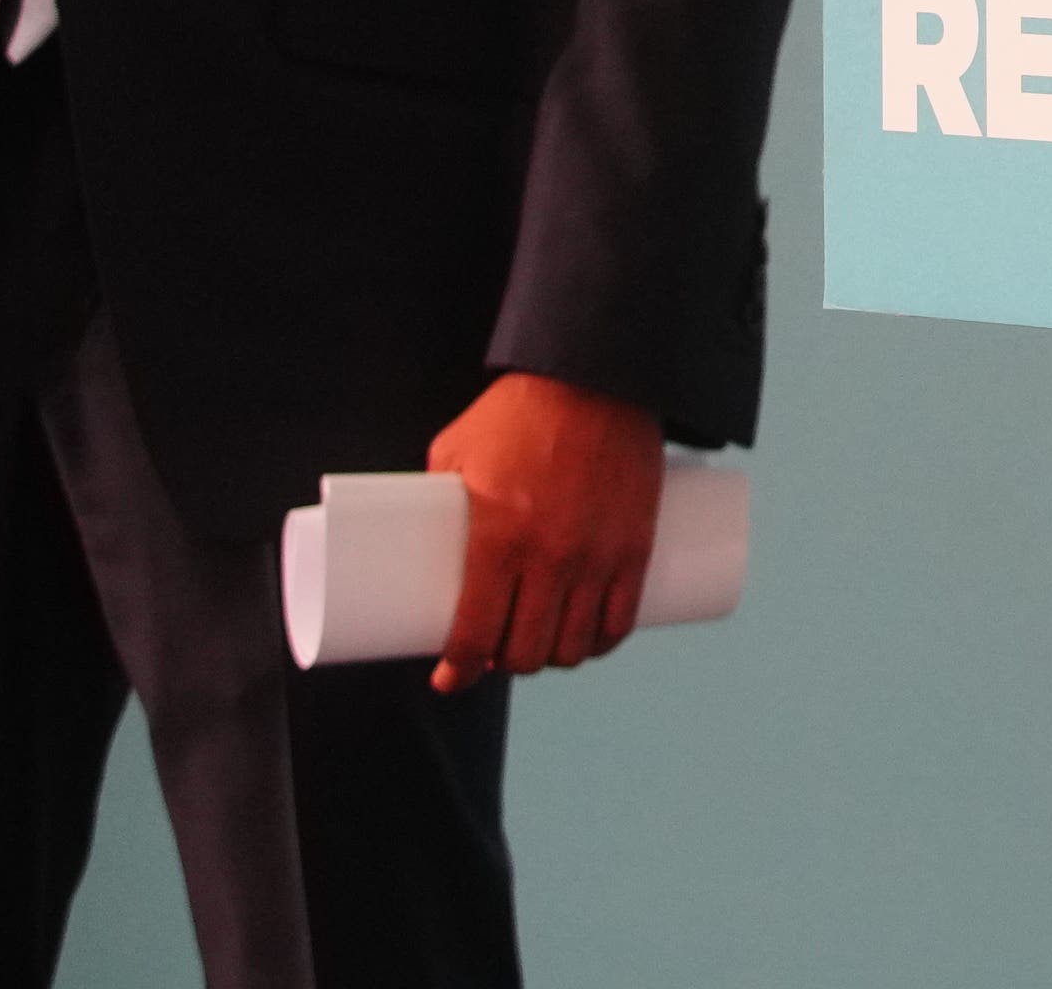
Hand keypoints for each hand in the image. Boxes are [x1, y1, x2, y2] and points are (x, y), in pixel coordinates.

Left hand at [423, 372, 664, 693]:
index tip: (450, 677)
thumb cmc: (517, 409)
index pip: (474, 634)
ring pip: (573, 644)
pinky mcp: (635, 545)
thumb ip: (438, 497)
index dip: (458, 670)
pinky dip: (602, 643)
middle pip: (526, 650)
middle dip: (505, 665)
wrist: (595, 374)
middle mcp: (549, 557)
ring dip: (552, 659)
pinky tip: (588, 643)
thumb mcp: (458, 449)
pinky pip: (622, 619)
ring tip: (539, 647)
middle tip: (496, 652)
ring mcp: (597, 555)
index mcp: (497, 539)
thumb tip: (416, 535)